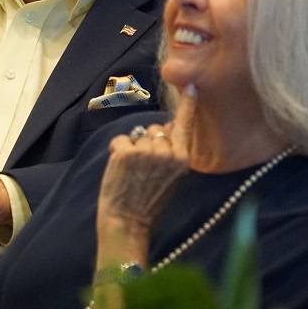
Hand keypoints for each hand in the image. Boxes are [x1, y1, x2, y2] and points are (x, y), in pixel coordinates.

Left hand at [97, 84, 196, 233]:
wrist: (127, 222)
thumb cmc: (148, 202)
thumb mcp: (171, 177)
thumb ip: (171, 153)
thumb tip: (166, 126)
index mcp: (183, 159)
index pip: (185, 126)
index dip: (187, 106)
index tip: (191, 86)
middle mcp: (168, 153)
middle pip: (154, 129)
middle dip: (146, 142)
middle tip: (143, 170)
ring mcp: (147, 152)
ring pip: (137, 134)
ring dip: (131, 148)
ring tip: (132, 172)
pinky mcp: (126, 153)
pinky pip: (120, 139)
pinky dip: (116, 150)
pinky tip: (119, 168)